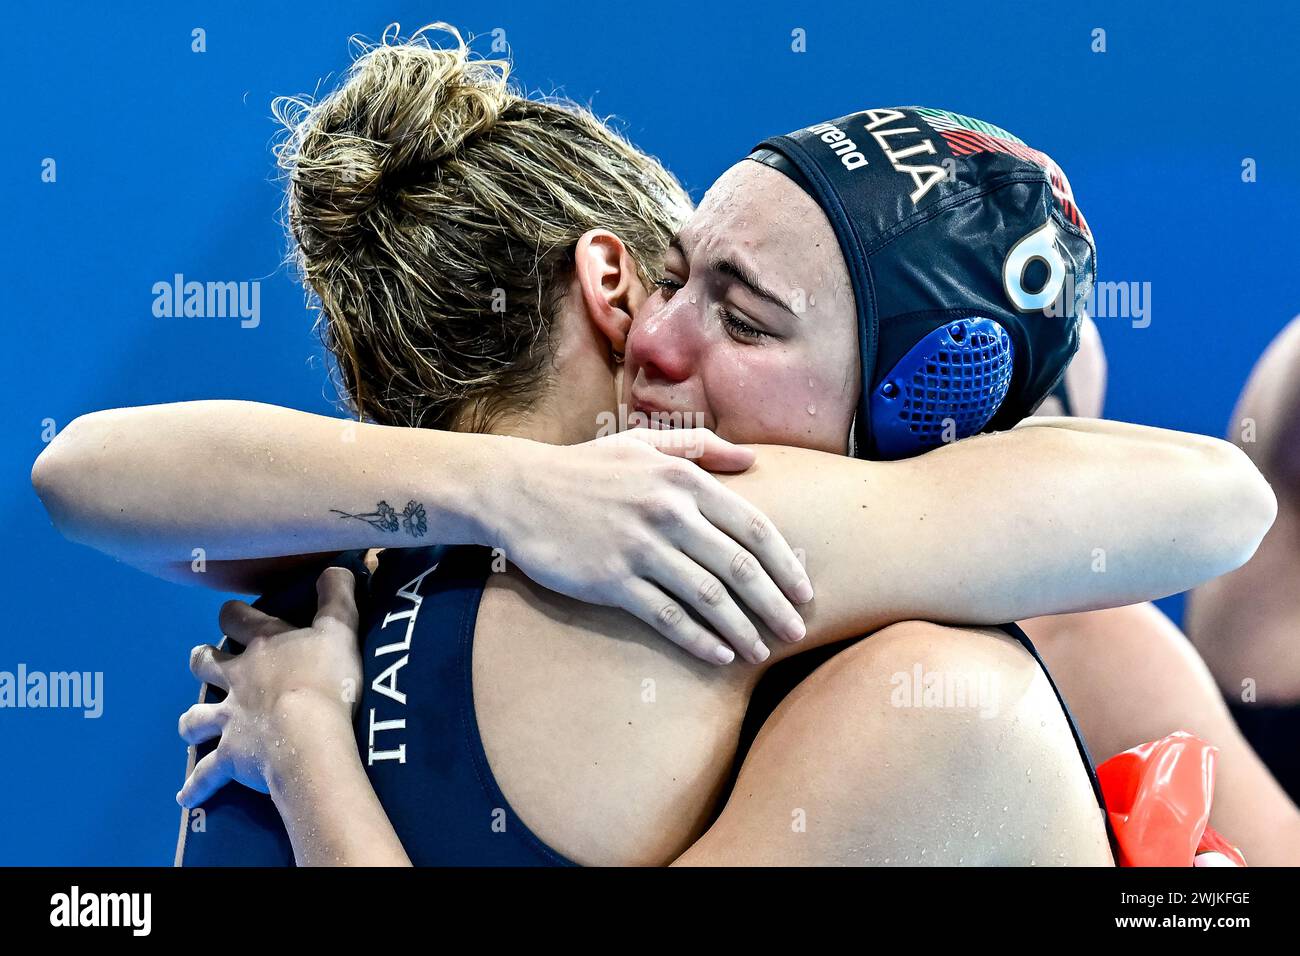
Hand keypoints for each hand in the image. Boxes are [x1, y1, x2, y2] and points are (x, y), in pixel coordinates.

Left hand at [176, 567, 360, 807]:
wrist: (307, 732)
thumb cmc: (326, 678)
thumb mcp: (340, 628)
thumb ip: (337, 595)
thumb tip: (336, 565)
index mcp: (262, 646)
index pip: (236, 619)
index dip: (234, 614)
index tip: (233, 614)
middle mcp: (236, 679)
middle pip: (204, 664)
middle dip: (202, 661)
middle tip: (204, 662)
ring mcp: (229, 719)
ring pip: (195, 718)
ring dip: (191, 723)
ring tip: (190, 729)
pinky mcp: (229, 755)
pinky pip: (205, 775)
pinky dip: (195, 787)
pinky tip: (184, 798)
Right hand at [487, 429, 811, 664]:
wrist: (517, 490)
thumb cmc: (584, 468)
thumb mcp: (642, 444)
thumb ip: (701, 448)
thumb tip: (752, 458)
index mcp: (683, 479)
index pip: (753, 527)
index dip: (786, 564)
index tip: (805, 592)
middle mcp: (668, 512)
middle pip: (740, 568)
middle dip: (775, 605)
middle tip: (796, 633)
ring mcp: (640, 548)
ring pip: (709, 597)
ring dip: (743, 629)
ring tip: (762, 652)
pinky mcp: (611, 581)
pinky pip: (668, 617)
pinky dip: (700, 640)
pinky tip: (720, 656)